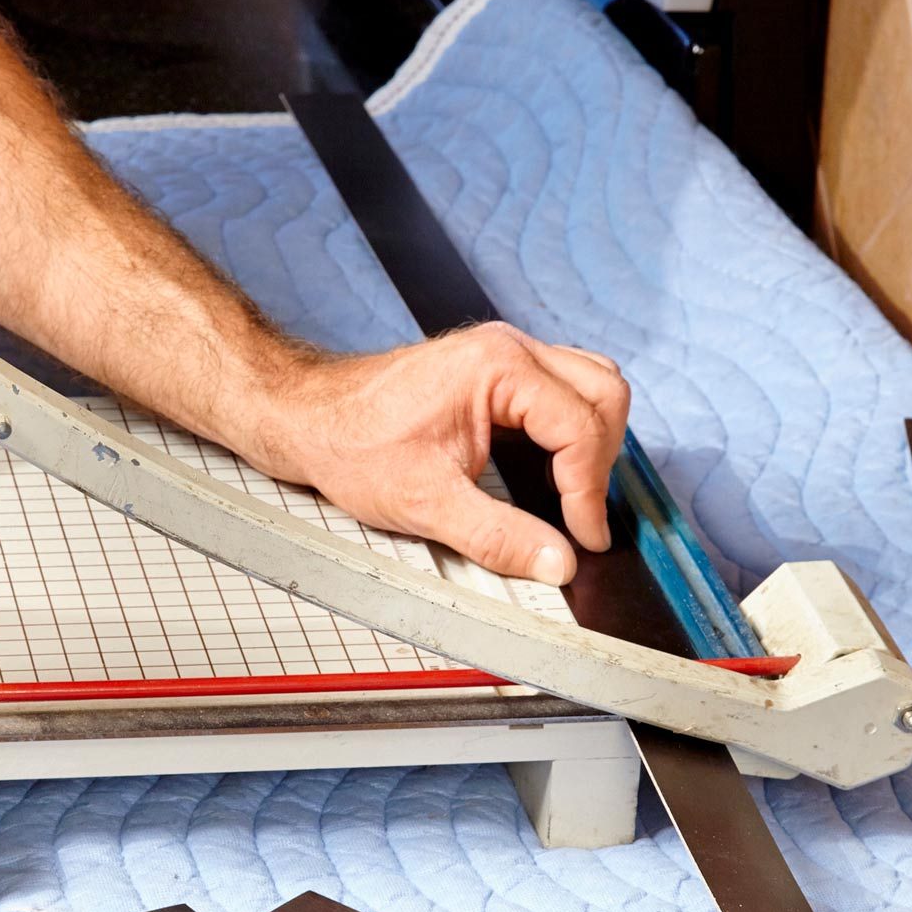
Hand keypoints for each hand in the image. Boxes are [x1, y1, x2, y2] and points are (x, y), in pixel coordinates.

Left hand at [253, 322, 629, 584]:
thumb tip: (557, 563)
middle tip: (582, 518)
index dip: (590, 491)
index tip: (586, 538)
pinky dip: (572, 429)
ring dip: (594, 440)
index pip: (580, 427)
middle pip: (604, 393)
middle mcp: (510, 348)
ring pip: (591, 384)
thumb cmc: (352, 444)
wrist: (307, 418)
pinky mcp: (496, 369)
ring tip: (573, 496)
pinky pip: (562, 388)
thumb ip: (498, 536)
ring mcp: (504, 354)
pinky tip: (552, 469)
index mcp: (499, 368)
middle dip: (603, 460)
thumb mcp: (426, 503)